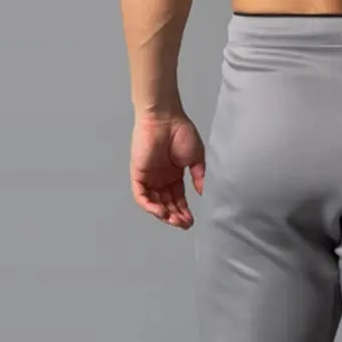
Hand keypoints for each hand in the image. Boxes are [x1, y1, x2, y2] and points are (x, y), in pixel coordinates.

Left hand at [129, 113, 205, 228]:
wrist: (164, 117)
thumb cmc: (181, 132)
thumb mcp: (197, 158)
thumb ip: (199, 177)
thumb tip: (203, 194)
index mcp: (174, 175)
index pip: (178, 199)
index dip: (184, 211)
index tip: (191, 221)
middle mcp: (161, 178)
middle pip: (167, 204)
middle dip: (175, 216)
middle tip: (184, 224)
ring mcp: (149, 177)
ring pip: (154, 203)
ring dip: (164, 215)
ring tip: (174, 221)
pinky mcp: (138, 174)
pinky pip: (141, 196)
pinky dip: (150, 206)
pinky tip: (161, 212)